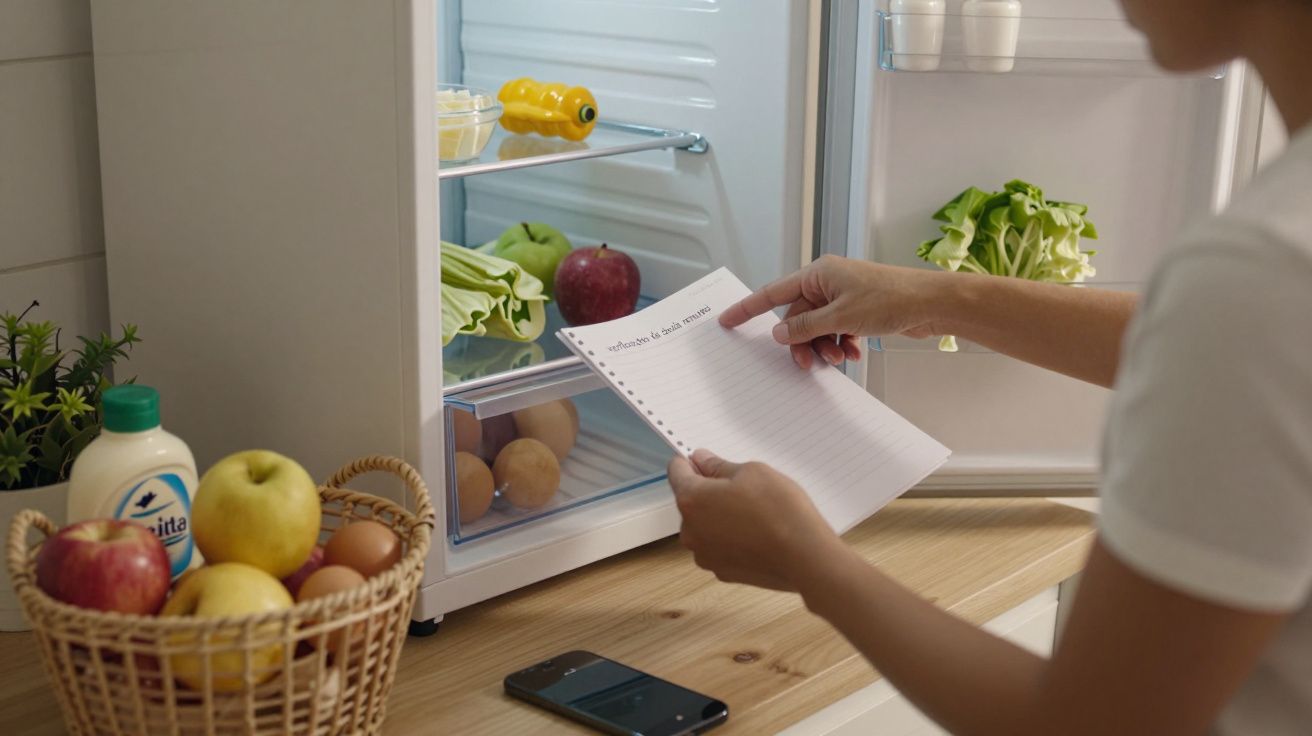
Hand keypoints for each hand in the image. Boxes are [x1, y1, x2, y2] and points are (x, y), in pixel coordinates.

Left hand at [668, 449, 846, 591]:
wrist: (806, 558)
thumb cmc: (780, 511)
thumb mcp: (752, 472)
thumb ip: (718, 466)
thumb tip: (702, 461)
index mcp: (691, 500)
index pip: (676, 472)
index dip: (690, 463)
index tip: (705, 461)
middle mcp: (690, 531)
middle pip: (690, 501)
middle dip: (709, 491)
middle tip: (743, 488)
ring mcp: (705, 555)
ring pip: (705, 526)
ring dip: (720, 517)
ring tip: (754, 514)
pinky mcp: (722, 572)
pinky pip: (719, 547)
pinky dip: (731, 538)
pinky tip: (756, 534)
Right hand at [719, 255, 954, 367]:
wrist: (930, 303)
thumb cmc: (890, 299)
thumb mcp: (840, 317)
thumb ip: (805, 327)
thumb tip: (780, 333)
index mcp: (818, 275)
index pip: (772, 293)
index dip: (747, 308)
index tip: (726, 320)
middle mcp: (827, 282)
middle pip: (797, 318)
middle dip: (802, 343)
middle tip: (808, 364)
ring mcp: (843, 296)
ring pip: (817, 328)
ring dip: (824, 346)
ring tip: (839, 358)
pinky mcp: (858, 310)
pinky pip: (836, 330)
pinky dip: (840, 344)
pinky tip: (853, 352)